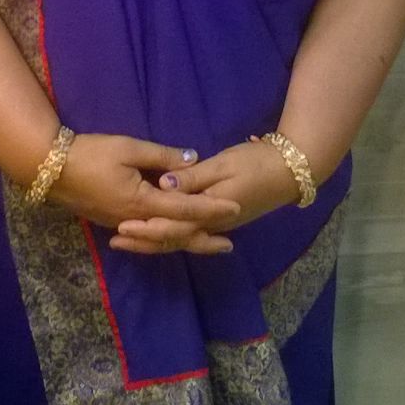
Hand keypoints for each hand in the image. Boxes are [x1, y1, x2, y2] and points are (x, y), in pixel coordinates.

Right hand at [48, 132, 237, 247]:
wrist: (50, 168)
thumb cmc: (91, 153)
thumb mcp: (129, 148)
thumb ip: (163, 157)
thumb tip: (193, 160)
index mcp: (141, 202)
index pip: (185, 208)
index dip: (212, 208)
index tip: (235, 208)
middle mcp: (134, 219)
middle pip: (175, 234)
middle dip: (203, 238)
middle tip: (229, 245)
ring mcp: (121, 223)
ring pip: (161, 238)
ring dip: (186, 240)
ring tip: (207, 243)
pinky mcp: (112, 220)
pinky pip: (147, 235)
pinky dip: (165, 237)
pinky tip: (173, 235)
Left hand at [109, 137, 300, 254]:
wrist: (289, 172)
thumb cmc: (255, 163)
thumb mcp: (222, 164)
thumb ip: (193, 177)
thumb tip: (164, 183)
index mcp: (211, 212)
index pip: (173, 225)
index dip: (147, 227)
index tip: (122, 225)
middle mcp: (211, 226)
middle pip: (173, 238)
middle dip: (144, 240)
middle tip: (115, 239)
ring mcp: (215, 226)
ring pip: (179, 239)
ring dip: (152, 241)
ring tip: (125, 240)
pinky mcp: (217, 221)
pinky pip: (187, 233)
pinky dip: (168, 235)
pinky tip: (153, 233)